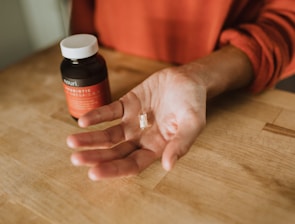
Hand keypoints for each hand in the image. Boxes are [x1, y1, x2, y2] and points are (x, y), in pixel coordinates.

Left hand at [67, 65, 206, 180]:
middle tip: (76, 158)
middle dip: (96, 156)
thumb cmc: (194, 103)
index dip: (114, 169)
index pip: (132, 164)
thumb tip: (168, 166)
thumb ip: (181, 144)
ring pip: (109, 134)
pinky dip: (97, 116)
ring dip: (91, 138)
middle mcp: (141, 138)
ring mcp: (132, 122)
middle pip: (115, 152)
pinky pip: (109, 112)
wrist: (188, 79)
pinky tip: (84, 120)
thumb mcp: (193, 124)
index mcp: (156, 147)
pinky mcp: (127, 104)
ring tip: (72, 142)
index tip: (94, 173)